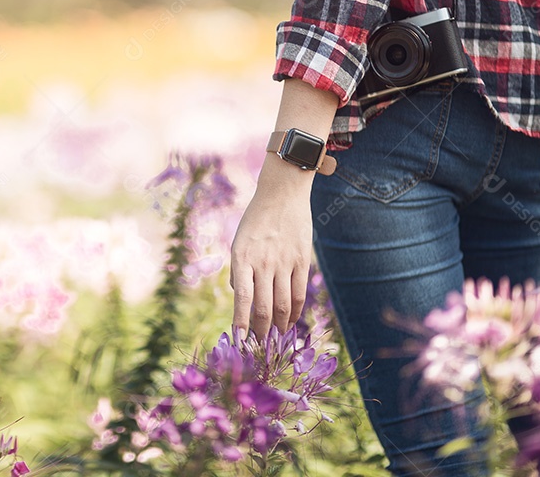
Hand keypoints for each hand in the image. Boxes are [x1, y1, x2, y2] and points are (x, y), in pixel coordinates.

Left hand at [230, 159, 314, 337]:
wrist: (281, 194)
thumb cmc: (255, 220)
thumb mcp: (238, 242)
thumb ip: (239, 270)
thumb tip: (241, 297)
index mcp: (242, 257)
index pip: (243, 298)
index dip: (242, 323)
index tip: (240, 341)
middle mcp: (262, 262)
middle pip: (264, 307)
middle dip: (261, 331)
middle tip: (260, 346)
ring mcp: (283, 262)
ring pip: (283, 304)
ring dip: (278, 326)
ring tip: (275, 338)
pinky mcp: (301, 260)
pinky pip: (299, 293)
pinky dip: (294, 311)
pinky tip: (290, 322)